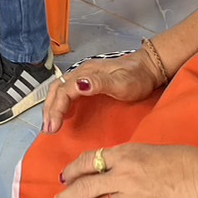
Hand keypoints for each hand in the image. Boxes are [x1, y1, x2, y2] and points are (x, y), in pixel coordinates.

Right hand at [42, 52, 161, 134]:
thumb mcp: (122, 83)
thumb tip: (78, 85)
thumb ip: (100, 83)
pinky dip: (59, 103)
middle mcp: (82, 72)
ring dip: (52, 106)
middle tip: (48, 129)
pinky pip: (67, 91)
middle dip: (49, 109)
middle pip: (57, 88)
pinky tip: (61, 115)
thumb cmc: (137, 78)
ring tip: (49, 124)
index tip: (53, 127)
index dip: (56, 109)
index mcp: (87, 72)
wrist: (149, 68)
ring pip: (60, 89)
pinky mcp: (88, 81)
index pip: (64, 90)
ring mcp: (84, 75)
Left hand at [54, 144, 197, 197]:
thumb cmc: (183, 162)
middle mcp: (124, 175)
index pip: (89, 161)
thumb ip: (128, 160)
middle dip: (67, 197)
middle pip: (86, 187)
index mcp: (124, 154)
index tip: (65, 177)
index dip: (73, 170)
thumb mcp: (149, 151)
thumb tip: (112, 168)